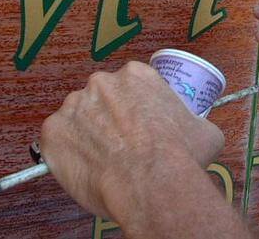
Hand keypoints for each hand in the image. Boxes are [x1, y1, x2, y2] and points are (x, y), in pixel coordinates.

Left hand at [40, 62, 223, 219]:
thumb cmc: (179, 155)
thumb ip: (196, 122)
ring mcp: (73, 105)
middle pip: (101, 98)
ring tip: (102, 161)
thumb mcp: (205, 132)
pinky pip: (55, 141)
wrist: (151, 181)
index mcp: (136, 75)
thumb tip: (199, 129)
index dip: (134, 108)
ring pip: (77, 119)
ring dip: (86, 135)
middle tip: (121, 145)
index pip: (130, 86)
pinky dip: (64, 154)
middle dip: (107, 119)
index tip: (138, 126)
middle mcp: (101, 82)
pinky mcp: (53, 132)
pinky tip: (83, 168)